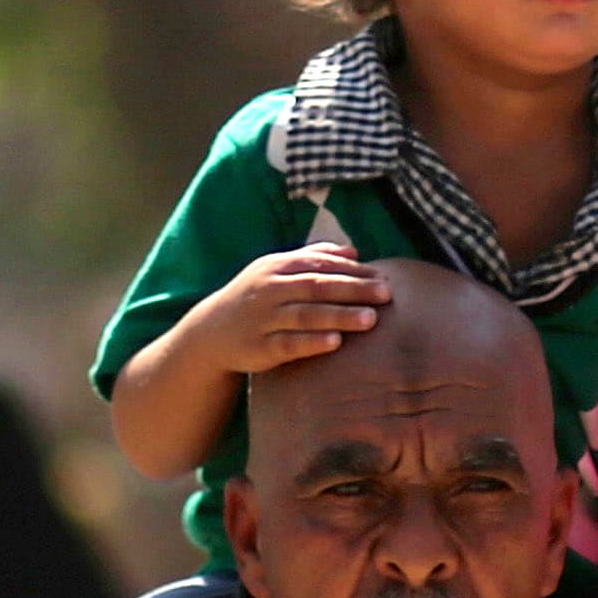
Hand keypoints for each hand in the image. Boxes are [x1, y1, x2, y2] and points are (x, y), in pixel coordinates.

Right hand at [182, 245, 391, 375]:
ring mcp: (263, 318)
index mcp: (277, 267)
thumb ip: (314, 258)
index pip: (319, 265)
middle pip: (316, 286)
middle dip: (353, 289)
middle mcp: (270, 289)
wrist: (211, 332)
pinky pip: (288, 344)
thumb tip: (354, 250)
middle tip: (386, 294)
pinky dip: (311, 342)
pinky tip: (335, 343)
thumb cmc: (257, 298)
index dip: (353, 271)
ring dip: (339, 316)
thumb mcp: (277, 271)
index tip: (384, 278)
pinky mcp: (259, 347)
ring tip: (370, 319)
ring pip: (305, 315)